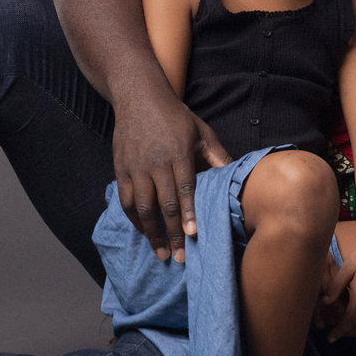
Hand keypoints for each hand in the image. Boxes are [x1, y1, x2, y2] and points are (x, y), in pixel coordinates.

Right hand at [113, 90, 230, 262]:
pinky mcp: (120, 169)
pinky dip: (134, 220)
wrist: (138, 97)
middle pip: (163, 204)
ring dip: (151, 233)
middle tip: (181, 257)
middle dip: (172, 233)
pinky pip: (125, 201)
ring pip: (141, 207)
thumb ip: (217, 156)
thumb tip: (235, 176)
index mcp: (178, 153)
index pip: (184, 188)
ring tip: (161, 253)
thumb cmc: (176, 116)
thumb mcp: (202, 131)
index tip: (193, 235)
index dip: (188, 213)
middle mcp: (154, 162)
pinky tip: (145, 233)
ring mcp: (135, 167)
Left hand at [319, 238, 355, 340]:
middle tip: (333, 334)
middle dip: (346, 334)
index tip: (330, 337)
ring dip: (355, 331)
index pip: (350, 320)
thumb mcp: (346, 268)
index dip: (340, 331)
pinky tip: (353, 320)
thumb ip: (335, 287)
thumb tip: (325, 303)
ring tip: (341, 328)